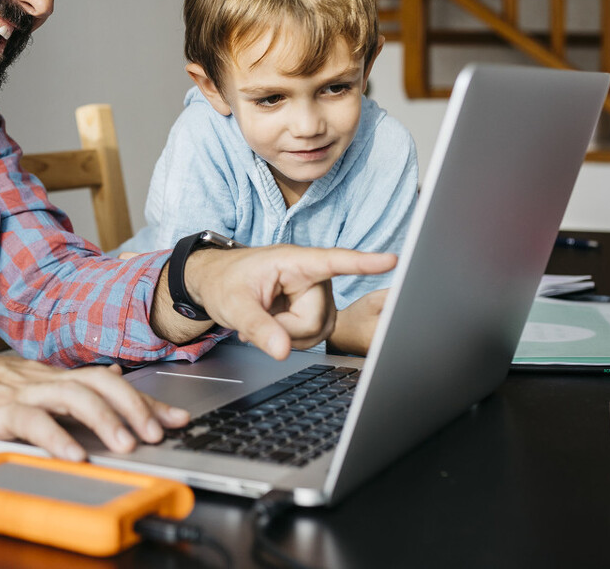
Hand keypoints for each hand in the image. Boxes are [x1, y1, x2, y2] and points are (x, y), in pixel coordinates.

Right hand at [0, 344, 188, 460]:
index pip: (112, 384)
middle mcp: (46, 378)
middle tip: (160, 433)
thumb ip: (70, 385)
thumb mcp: (31, 383)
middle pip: (101, 384)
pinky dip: (57, 438)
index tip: (179, 419)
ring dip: (105, 421)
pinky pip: (33, 420)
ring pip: (73, 396)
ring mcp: (22, 390)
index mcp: (55, 376)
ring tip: (127, 445)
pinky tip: (74, 454)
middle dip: (135, 408)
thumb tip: (112, 378)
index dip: (148, 401)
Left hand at [152, 245, 396, 359]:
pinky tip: (274, 324)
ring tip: (266, 316)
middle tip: (260, 315)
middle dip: (285, 328)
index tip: (391, 259)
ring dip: (287, 334)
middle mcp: (314, 277)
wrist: (218, 283)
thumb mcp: (233, 304)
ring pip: (316, 333)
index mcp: (295, 262)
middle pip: (315, 320)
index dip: (363, 263)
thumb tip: (282, 351)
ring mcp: (318, 296)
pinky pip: (313, 337)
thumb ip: (257, 326)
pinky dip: (290, 337)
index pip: (334, 262)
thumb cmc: (225, 282)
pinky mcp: (317, 310)